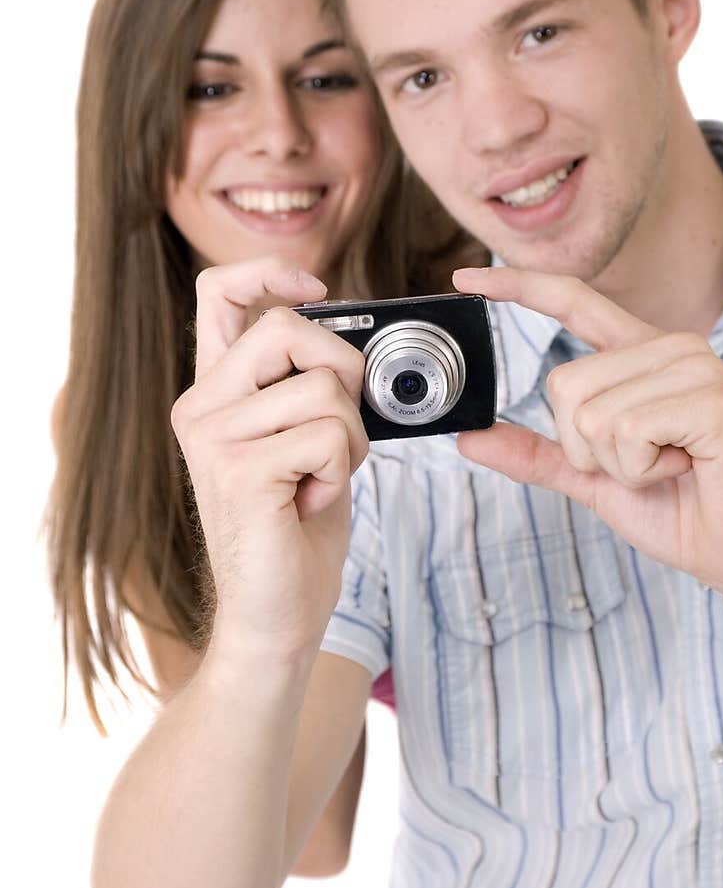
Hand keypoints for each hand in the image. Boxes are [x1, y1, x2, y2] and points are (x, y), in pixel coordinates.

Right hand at [170, 256, 368, 658]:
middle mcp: (201, 406)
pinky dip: (341, 470)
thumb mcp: (305, 439)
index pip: (219, 293)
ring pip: (325, 389)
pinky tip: (308, 502)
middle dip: (344, 370)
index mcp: (215, 392)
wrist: (276, 614)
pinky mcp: (239, 470)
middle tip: (343, 429)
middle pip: (288, 328)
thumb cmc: (296, 529)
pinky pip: (330, 434)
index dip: (271, 272)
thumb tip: (355, 340)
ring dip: (351, 439)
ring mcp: (213, 437)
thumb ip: (310, 385)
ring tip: (318, 480)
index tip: (318, 288)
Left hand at [452, 267, 722, 606]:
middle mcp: (668, 348)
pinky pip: (628, 430)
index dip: (519, 288)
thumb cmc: (679, 508)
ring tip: (668, 466)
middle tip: (644, 462)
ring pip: (592, 412)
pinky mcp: (712, 400)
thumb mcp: (591, 479)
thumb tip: (469, 438)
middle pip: (564, 384)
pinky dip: (642, 468)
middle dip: (585, 448)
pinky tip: (683, 468)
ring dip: (617, 463)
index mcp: (639, 354)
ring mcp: (695, 368)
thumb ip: (537, 454)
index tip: (466, 280)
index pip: (573, 299)